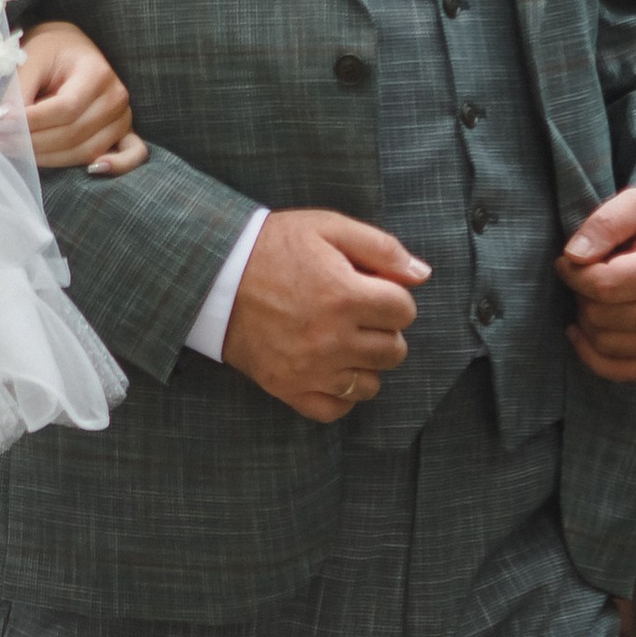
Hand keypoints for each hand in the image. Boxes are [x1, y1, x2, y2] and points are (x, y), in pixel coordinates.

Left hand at [15, 21, 146, 174]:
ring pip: (86, 150)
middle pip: (73, 134)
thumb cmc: (51, 52)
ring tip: (16, 152)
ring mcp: (123, 116)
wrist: (71, 48)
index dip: (31, 121)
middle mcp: (116, 96)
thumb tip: (3, 121)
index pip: (64, 109)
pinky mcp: (125, 131)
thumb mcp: (31, 58)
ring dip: (49, 159)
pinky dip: (117, 166)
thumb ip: (18, 89)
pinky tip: (91, 170)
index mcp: (96, 72)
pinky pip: (132, 154)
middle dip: (32, 143)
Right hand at [223, 209, 429, 424]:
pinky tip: (332, 371)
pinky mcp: (288, 387)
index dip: (393, 298)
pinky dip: (341, 395)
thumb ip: (381, 248)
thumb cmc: (273, 247)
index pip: (404, 311)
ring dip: (366, 364)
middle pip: (394, 350)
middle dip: (384, 331)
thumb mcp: (327, 227)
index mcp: (346, 295)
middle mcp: (332, 338)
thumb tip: (422, 275)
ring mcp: (310, 368)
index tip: (372, 290)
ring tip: (344, 342)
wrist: (214, 276)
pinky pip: (335, 409)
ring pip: (370, 384)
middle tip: (359, 315)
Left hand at [560, 187, 635, 381]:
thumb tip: (573, 256)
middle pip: (600, 315)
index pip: (604, 285)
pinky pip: (616, 370)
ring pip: (602, 342)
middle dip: (582, 293)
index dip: (573, 273)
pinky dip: (591, 354)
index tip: (567, 259)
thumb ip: (605, 223)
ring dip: (587, 318)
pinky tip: (583, 329)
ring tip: (598, 293)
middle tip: (588, 274)